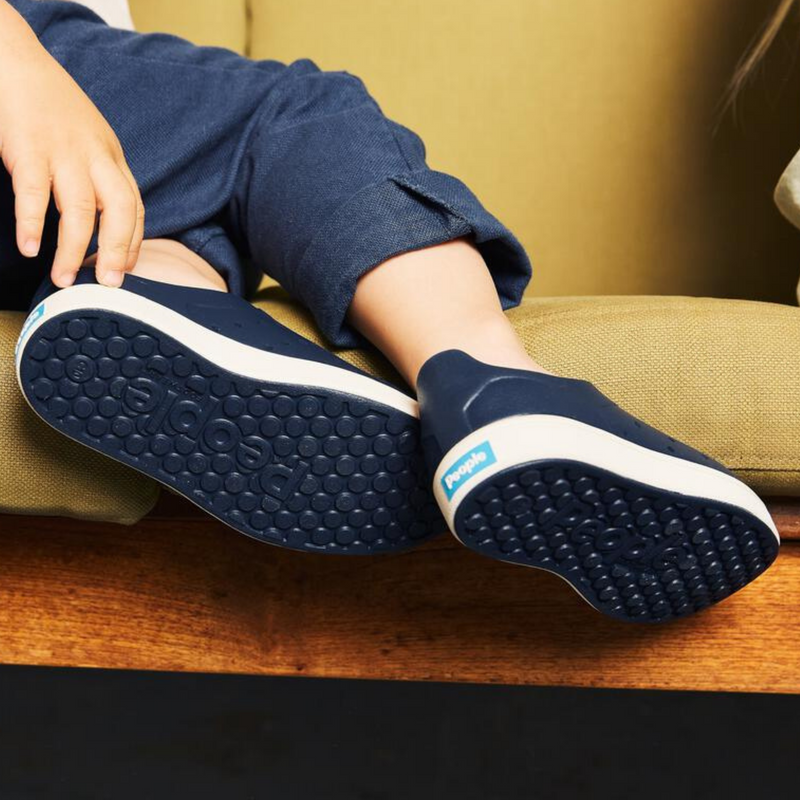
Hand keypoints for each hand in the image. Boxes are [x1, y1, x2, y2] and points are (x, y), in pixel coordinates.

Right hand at [0, 5, 143, 287]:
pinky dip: (31, 222)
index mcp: (112, 157)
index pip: (134, 208)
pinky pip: (34, 192)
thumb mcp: (89, 139)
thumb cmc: (51, 104)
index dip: (132, 242)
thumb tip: (103, 222)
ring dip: (71, 249)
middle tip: (107, 284)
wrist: (14, 57)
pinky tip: (30, 248)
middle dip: (115, 251)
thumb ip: (99, 175)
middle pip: (118, 211)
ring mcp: (62, 151)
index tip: (124, 270)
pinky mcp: (27, 147)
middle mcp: (95, 156)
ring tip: (62, 279)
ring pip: (79, 210)